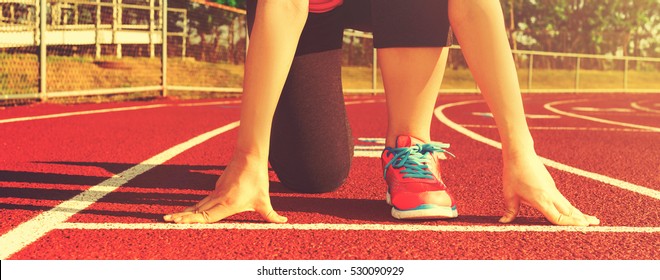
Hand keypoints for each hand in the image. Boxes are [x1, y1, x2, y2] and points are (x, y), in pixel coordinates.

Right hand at [163, 157, 286, 223]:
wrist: (250, 156)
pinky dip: (194, 208)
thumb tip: (283, 221)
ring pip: (198, 205)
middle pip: (196, 210)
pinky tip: (187, 212)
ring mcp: (216, 192)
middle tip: (165, 220)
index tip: (177, 222)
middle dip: (181, 217)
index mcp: (227, 203)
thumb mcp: (264, 200)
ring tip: (170, 218)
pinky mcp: (217, 188)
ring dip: (185, 212)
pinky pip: (203, 201)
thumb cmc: (257, 178)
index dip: (191, 219)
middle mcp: (218, 198)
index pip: (206, 215)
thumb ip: (271, 215)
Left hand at [499, 152, 599, 225]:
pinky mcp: (551, 185)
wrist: (520, 153)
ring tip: (592, 220)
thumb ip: (510, 210)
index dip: (570, 224)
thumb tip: (503, 222)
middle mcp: (551, 195)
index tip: (583, 227)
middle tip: (595, 225)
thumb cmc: (514, 173)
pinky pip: (563, 200)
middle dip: (582, 219)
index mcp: (541, 200)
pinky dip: (571, 207)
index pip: (558, 217)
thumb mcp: (509, 194)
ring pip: (568, 205)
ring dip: (579, 213)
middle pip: (569, 211)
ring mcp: (553, 189)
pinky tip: (574, 211)